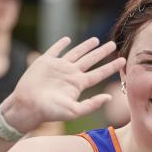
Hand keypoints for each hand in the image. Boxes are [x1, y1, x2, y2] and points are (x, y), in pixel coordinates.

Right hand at [2, 37, 126, 132]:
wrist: (27, 106)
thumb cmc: (50, 111)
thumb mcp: (74, 110)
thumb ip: (92, 104)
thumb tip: (109, 98)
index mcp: (78, 84)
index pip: (99, 73)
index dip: (112, 67)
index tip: (123, 61)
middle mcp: (71, 74)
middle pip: (91, 60)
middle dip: (102, 52)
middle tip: (113, 44)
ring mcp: (58, 67)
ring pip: (76, 53)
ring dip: (86, 46)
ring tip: (96, 40)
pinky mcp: (45, 62)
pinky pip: (55, 50)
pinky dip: (61, 44)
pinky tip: (67, 39)